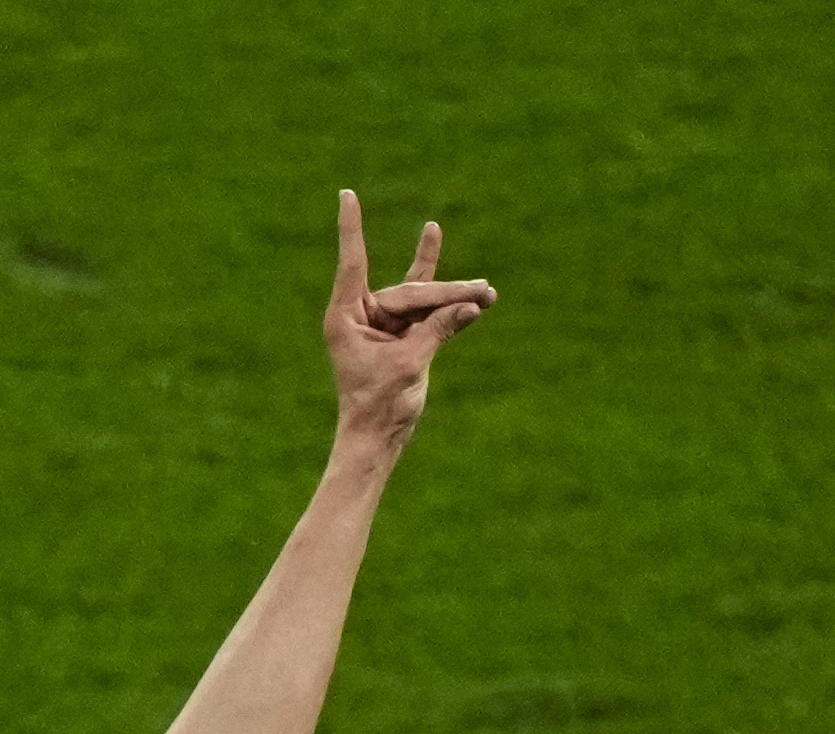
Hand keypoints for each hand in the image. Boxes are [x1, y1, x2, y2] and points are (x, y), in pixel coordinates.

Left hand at [324, 191, 495, 447]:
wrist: (378, 437)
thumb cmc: (379, 405)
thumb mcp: (409, 365)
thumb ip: (437, 331)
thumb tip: (471, 306)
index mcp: (347, 316)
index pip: (354, 262)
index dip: (351, 228)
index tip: (346, 195)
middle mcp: (363, 314)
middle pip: (409, 292)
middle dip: (446, 295)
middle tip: (483, 292)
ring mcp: (384, 324)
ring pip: (424, 301)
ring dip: (455, 298)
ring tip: (488, 292)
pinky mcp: (404, 335)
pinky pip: (430, 312)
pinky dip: (452, 306)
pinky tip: (475, 291)